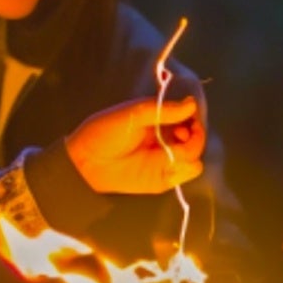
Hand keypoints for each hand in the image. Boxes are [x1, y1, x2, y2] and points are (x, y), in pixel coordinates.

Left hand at [66, 94, 206, 194]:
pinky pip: (187, 174)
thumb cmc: (105, 132)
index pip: (188, 117)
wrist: (86, 163)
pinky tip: (174, 161)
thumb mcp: (133, 114)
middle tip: (185, 131)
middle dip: (196, 134)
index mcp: (159, 121)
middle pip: (196, 138)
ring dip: (192, 150)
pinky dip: (187, 167)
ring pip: (195, 157)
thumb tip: (191, 103)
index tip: (191, 115)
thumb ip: (162, 110)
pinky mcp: (163, 179)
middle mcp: (166, 140)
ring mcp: (166, 160)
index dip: (194, 116)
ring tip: (177, 146)